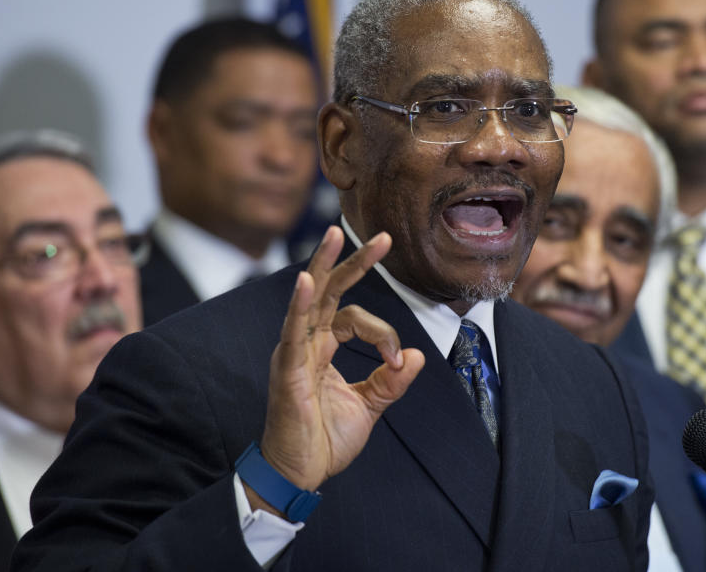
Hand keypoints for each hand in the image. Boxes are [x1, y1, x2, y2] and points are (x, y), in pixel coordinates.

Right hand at [247, 226, 424, 514]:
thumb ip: (391, 380)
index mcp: (323, 347)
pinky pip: (293, 331)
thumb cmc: (324, 439)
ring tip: (334, 234)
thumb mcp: (369, 405)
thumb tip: (418, 357)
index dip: (383, 334)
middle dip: (353, 261)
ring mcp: (294, 352)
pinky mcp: (287, 369)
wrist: (300, 472)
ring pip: (310, 299)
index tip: (398, 361)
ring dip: (324, 265)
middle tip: (381, 236)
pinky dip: (298, 304)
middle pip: (330, 291)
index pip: (355, 317)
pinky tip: (305, 281)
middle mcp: (307, 342)